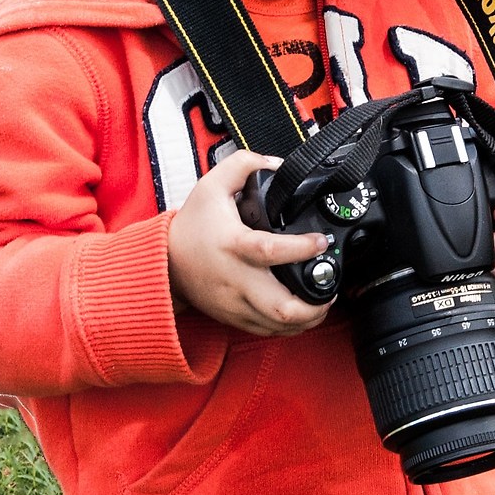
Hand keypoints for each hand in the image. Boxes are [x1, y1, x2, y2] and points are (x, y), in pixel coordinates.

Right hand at [168, 149, 335, 338]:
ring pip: (278, 325)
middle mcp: (236, 279)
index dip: (302, 249)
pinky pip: (268, 331)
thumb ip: (243, 165)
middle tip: (331, 289)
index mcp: (233, 245)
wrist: (164, 262)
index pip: (271, 251)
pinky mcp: (234, 317)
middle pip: (281, 306)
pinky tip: (302, 314)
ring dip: (308, 318)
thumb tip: (276, 163)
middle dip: (315, 305)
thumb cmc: (190, 226)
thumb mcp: (212, 185)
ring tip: (322, 303)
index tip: (321, 242)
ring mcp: (235, 303)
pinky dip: (290, 327)